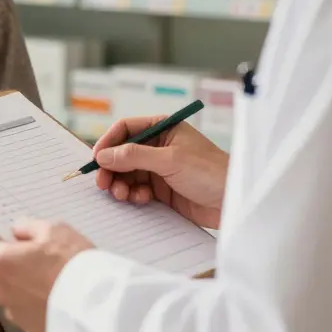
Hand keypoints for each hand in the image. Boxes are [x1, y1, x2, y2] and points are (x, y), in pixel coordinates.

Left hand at [0, 221, 94, 331]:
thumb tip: (18, 230)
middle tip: (40, 256)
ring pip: (13, 290)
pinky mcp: (28, 327)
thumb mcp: (54, 230)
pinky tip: (57, 294)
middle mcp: (0, 290)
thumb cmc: (73, 265)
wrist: (96, 305)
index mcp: (0, 262)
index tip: (9, 236)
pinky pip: (28, 308)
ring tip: (53, 278)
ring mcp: (14, 312)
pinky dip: (37, 301)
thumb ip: (28, 227)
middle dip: (14, 262)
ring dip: (26, 284)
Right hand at [93, 116, 228, 228]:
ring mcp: (160, 168)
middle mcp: (158, 146)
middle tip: (103, 184)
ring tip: (122, 194)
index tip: (97, 159)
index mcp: (162, 129)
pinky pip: (137, 189)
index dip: (108, 143)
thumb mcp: (170, 160)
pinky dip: (133, 194)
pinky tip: (140, 199)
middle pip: (122, 153)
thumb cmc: (210, 172)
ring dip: (121, 184)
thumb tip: (104, 155)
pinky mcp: (162, 189)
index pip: (125, 129)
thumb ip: (135, 156)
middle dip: (111, 168)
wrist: (234, 202)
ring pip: (127, 173)